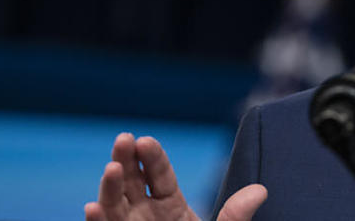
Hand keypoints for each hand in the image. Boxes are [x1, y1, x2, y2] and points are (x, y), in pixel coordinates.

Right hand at [85, 132, 266, 220]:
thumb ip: (235, 217)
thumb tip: (261, 191)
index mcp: (171, 207)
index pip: (160, 175)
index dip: (152, 157)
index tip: (146, 140)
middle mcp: (145, 216)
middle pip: (133, 182)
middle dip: (126, 160)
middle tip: (123, 140)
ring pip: (114, 206)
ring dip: (110, 188)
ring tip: (112, 169)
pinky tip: (93, 208)